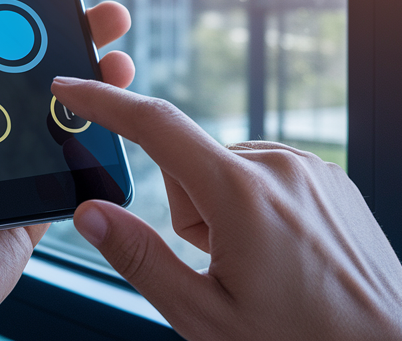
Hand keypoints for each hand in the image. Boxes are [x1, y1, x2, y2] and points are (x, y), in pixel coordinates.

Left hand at [0, 0, 135, 340]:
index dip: (12, 7)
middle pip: (29, 64)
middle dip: (68, 33)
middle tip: (103, 13)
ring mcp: (8, 154)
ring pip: (59, 102)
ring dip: (92, 75)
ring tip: (117, 53)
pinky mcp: (38, 186)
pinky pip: (74, 150)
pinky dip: (98, 127)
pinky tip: (117, 103)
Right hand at [51, 77, 401, 340]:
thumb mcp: (204, 316)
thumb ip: (140, 258)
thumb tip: (91, 214)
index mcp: (240, 194)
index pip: (156, 126)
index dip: (104, 102)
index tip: (71, 85)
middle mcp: (278, 166)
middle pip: (190, 163)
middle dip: (188, 210)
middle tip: (221, 268)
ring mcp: (309, 168)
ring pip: (227, 170)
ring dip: (223, 211)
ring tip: (260, 267)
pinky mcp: (330, 177)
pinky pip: (266, 175)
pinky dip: (257, 207)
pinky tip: (283, 254)